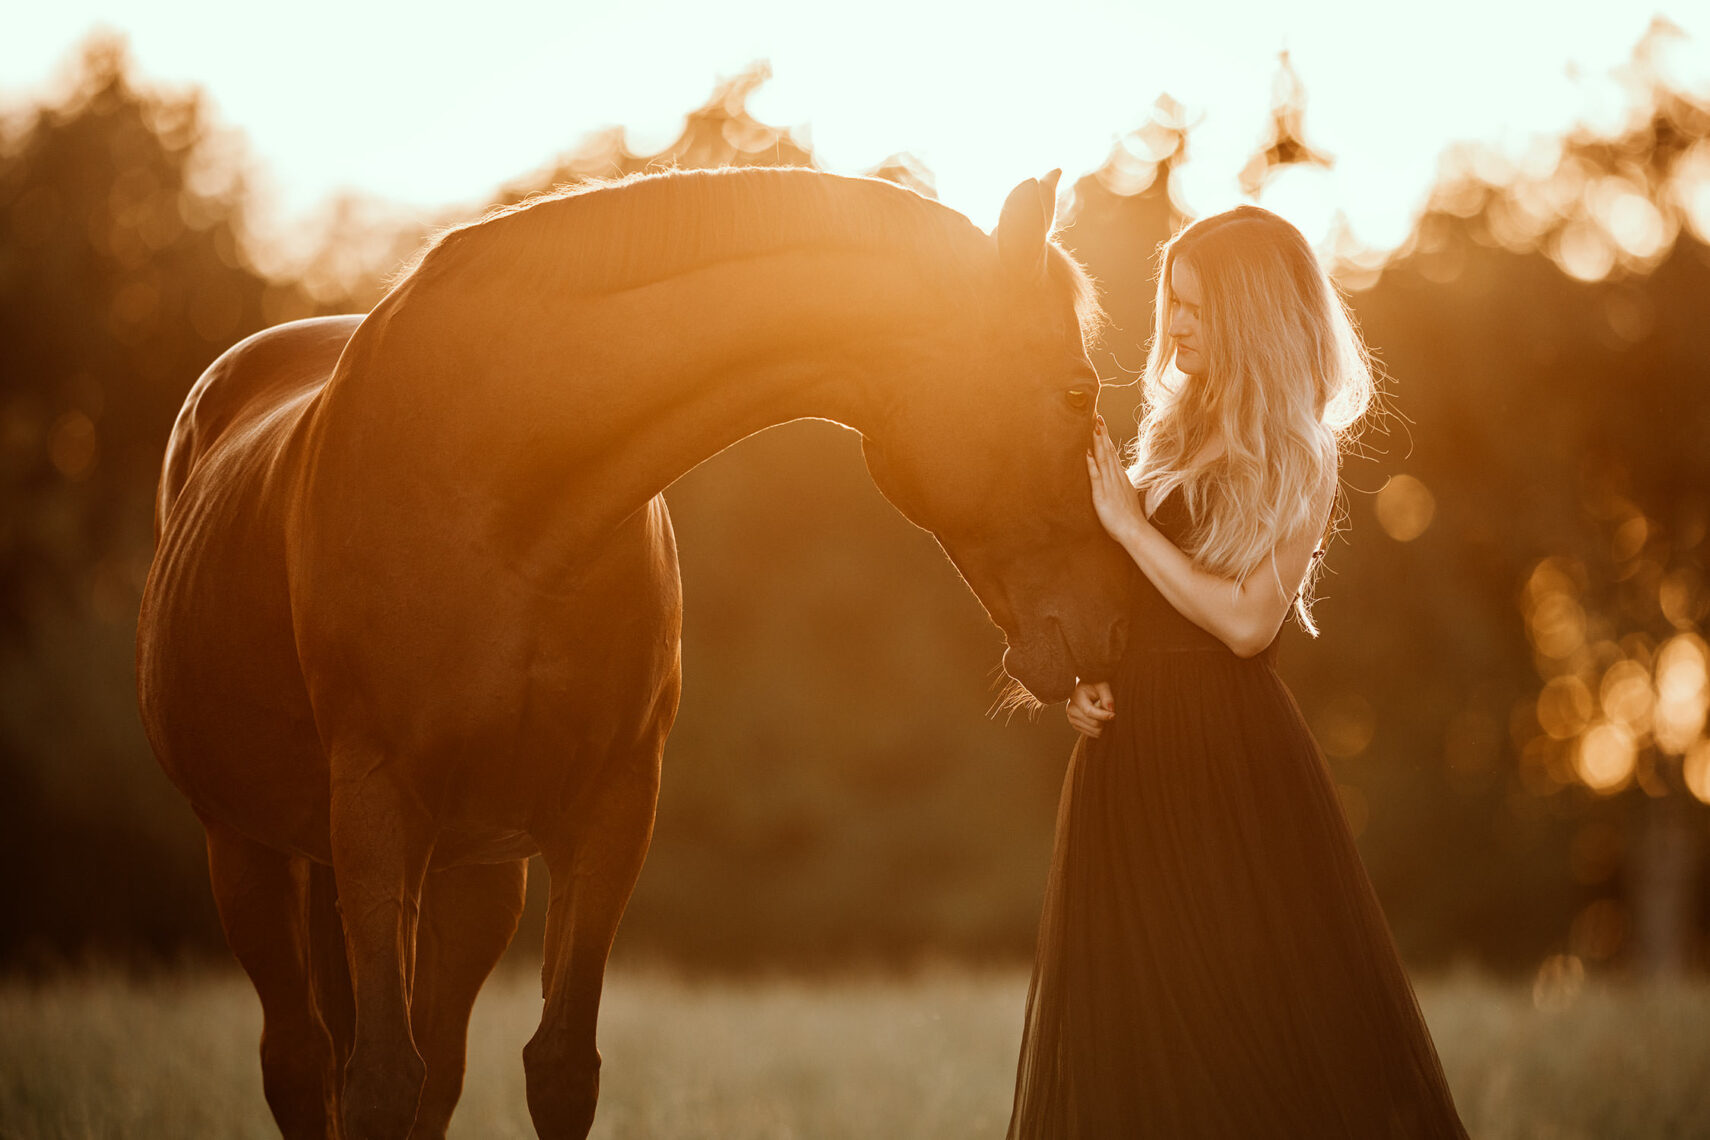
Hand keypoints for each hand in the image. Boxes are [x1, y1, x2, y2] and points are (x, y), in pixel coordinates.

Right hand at [1066, 680, 1115, 737]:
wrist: (1084, 688)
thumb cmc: (1094, 685)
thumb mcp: (1102, 686)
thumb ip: (1107, 697)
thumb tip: (1111, 710)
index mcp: (1076, 697)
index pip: (1089, 711)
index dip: (1103, 715)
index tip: (1114, 715)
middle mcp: (1071, 709)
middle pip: (1094, 723)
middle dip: (1105, 720)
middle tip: (1108, 711)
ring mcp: (1072, 719)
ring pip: (1094, 731)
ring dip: (1103, 725)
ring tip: (1102, 713)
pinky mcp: (1075, 725)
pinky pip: (1092, 734)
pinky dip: (1098, 728)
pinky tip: (1098, 718)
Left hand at [1086, 416, 1145, 544]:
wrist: (1135, 530)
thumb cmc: (1129, 516)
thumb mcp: (1125, 495)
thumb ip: (1120, 484)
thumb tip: (1117, 478)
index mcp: (1120, 477)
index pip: (1112, 453)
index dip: (1106, 437)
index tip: (1101, 423)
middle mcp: (1115, 477)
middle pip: (1108, 451)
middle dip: (1101, 433)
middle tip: (1096, 415)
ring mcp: (1109, 485)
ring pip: (1103, 459)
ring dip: (1097, 443)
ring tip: (1093, 427)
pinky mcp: (1102, 495)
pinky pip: (1096, 477)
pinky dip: (1091, 464)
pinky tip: (1087, 453)